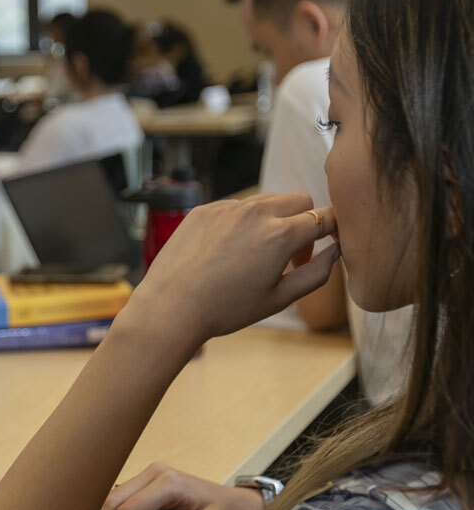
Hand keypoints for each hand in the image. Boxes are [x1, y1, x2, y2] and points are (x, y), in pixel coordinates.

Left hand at [129, 193, 339, 346]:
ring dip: (274, 220)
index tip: (329, 242)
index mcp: (281, 234)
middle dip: (305, 222)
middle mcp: (257, 212)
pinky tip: (227, 253)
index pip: (324, 216)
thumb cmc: (226, 309)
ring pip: (266, 200)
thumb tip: (336, 251)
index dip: (333, 229)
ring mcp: (228, 207)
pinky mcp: (205, 209)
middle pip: (299, 200)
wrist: (171, 307)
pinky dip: (243, 223)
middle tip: (292, 256)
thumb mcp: (280, 299)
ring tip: (258, 255)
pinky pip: (236, 207)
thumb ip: (316, 273)